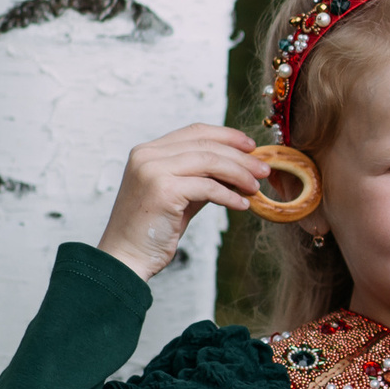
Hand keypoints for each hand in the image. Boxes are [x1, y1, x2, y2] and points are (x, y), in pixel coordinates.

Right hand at [97, 124, 266, 279]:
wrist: (126, 257)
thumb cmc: (153, 229)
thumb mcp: (180, 194)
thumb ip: (202, 177)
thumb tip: (239, 168)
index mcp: (147, 151)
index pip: (195, 131)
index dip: (227, 135)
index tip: (251, 146)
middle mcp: (147, 155)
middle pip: (206, 145)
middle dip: (241, 157)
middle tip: (263, 170)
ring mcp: (152, 170)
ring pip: (210, 162)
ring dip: (239, 174)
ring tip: (255, 187)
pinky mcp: (162, 190)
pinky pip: (208, 187)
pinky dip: (229, 196)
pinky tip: (242, 204)